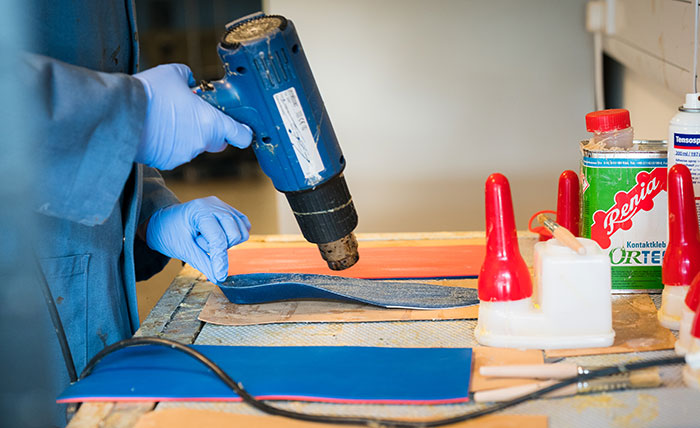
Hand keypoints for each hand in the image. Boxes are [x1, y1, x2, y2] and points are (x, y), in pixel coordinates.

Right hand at [133, 64, 252, 169]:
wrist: (123, 113)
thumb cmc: (151, 94)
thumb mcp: (174, 74)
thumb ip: (189, 78)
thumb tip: (190, 81)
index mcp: (211, 122)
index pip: (241, 136)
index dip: (243, 133)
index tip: (242, 130)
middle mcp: (201, 142)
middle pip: (216, 141)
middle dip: (209, 131)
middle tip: (195, 117)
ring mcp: (184, 154)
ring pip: (193, 147)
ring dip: (186, 136)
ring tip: (166, 119)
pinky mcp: (167, 162)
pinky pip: (174, 153)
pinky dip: (168, 144)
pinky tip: (155, 130)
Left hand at [146, 197, 250, 282]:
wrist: (163, 222)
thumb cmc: (168, 232)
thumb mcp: (183, 250)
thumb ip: (204, 263)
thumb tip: (219, 276)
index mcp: (199, 211)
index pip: (218, 239)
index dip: (220, 260)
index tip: (220, 275)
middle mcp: (214, 204)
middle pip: (234, 234)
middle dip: (221, 247)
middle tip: (200, 244)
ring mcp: (223, 206)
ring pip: (242, 231)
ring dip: (227, 242)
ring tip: (207, 239)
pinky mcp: (228, 210)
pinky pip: (243, 227)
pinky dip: (235, 237)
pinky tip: (219, 237)